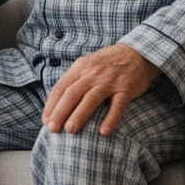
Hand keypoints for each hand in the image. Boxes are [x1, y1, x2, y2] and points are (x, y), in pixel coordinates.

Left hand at [41, 44, 160, 136]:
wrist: (138, 53)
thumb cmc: (108, 63)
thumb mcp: (87, 65)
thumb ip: (73, 81)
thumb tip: (56, 103)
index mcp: (80, 68)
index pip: (61, 87)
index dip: (51, 105)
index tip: (45, 121)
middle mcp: (93, 73)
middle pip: (72, 93)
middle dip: (60, 112)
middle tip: (52, 129)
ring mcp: (110, 81)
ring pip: (91, 99)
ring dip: (79, 115)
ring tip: (70, 130)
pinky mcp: (126, 88)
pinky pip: (117, 105)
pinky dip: (110, 118)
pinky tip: (103, 132)